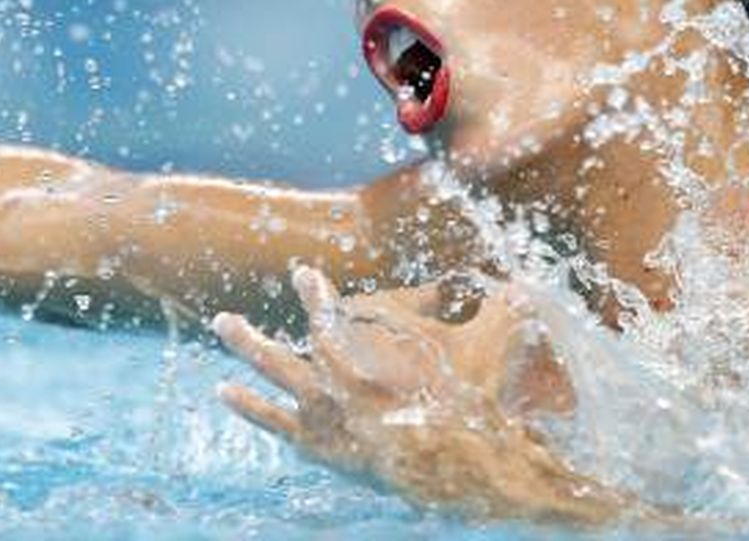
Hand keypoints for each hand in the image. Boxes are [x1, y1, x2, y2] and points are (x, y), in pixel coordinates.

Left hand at [211, 267, 622, 523]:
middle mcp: (334, 385)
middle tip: (223, 317)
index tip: (303, 276)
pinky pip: (277, 423)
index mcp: (366, 359)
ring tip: (222, 327)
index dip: (315, 297)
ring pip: (273, 378)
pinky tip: (225, 391)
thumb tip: (526, 284)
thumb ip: (502, 313)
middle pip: (285, 353)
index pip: (330, 318)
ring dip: (246, 349)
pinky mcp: (322, 448)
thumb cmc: (471, 412)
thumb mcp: (489, 355)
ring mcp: (323, 419)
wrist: (458, 472)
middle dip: (253, 336)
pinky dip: (251, 406)